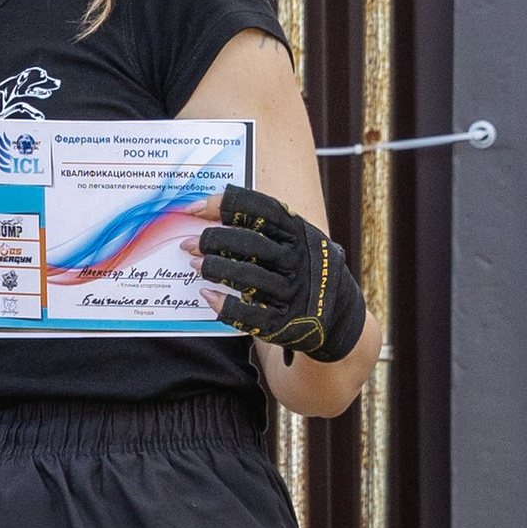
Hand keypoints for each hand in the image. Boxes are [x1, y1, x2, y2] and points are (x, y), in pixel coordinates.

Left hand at [197, 185, 367, 362]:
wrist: (338, 315)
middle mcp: (301, 261)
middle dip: (214, 240)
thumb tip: (206, 213)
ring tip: (194, 264)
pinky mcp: (287, 323)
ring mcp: (296, 293)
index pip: (264, 209)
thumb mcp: (296, 241)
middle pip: (252, 244)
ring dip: (216, 268)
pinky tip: (207, 296)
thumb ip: (262, 228)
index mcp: (302, 233)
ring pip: (249, 278)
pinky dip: (226, 306)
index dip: (227, 205)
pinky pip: (251, 315)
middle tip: (190, 243)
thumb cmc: (303, 269)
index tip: (195, 208)